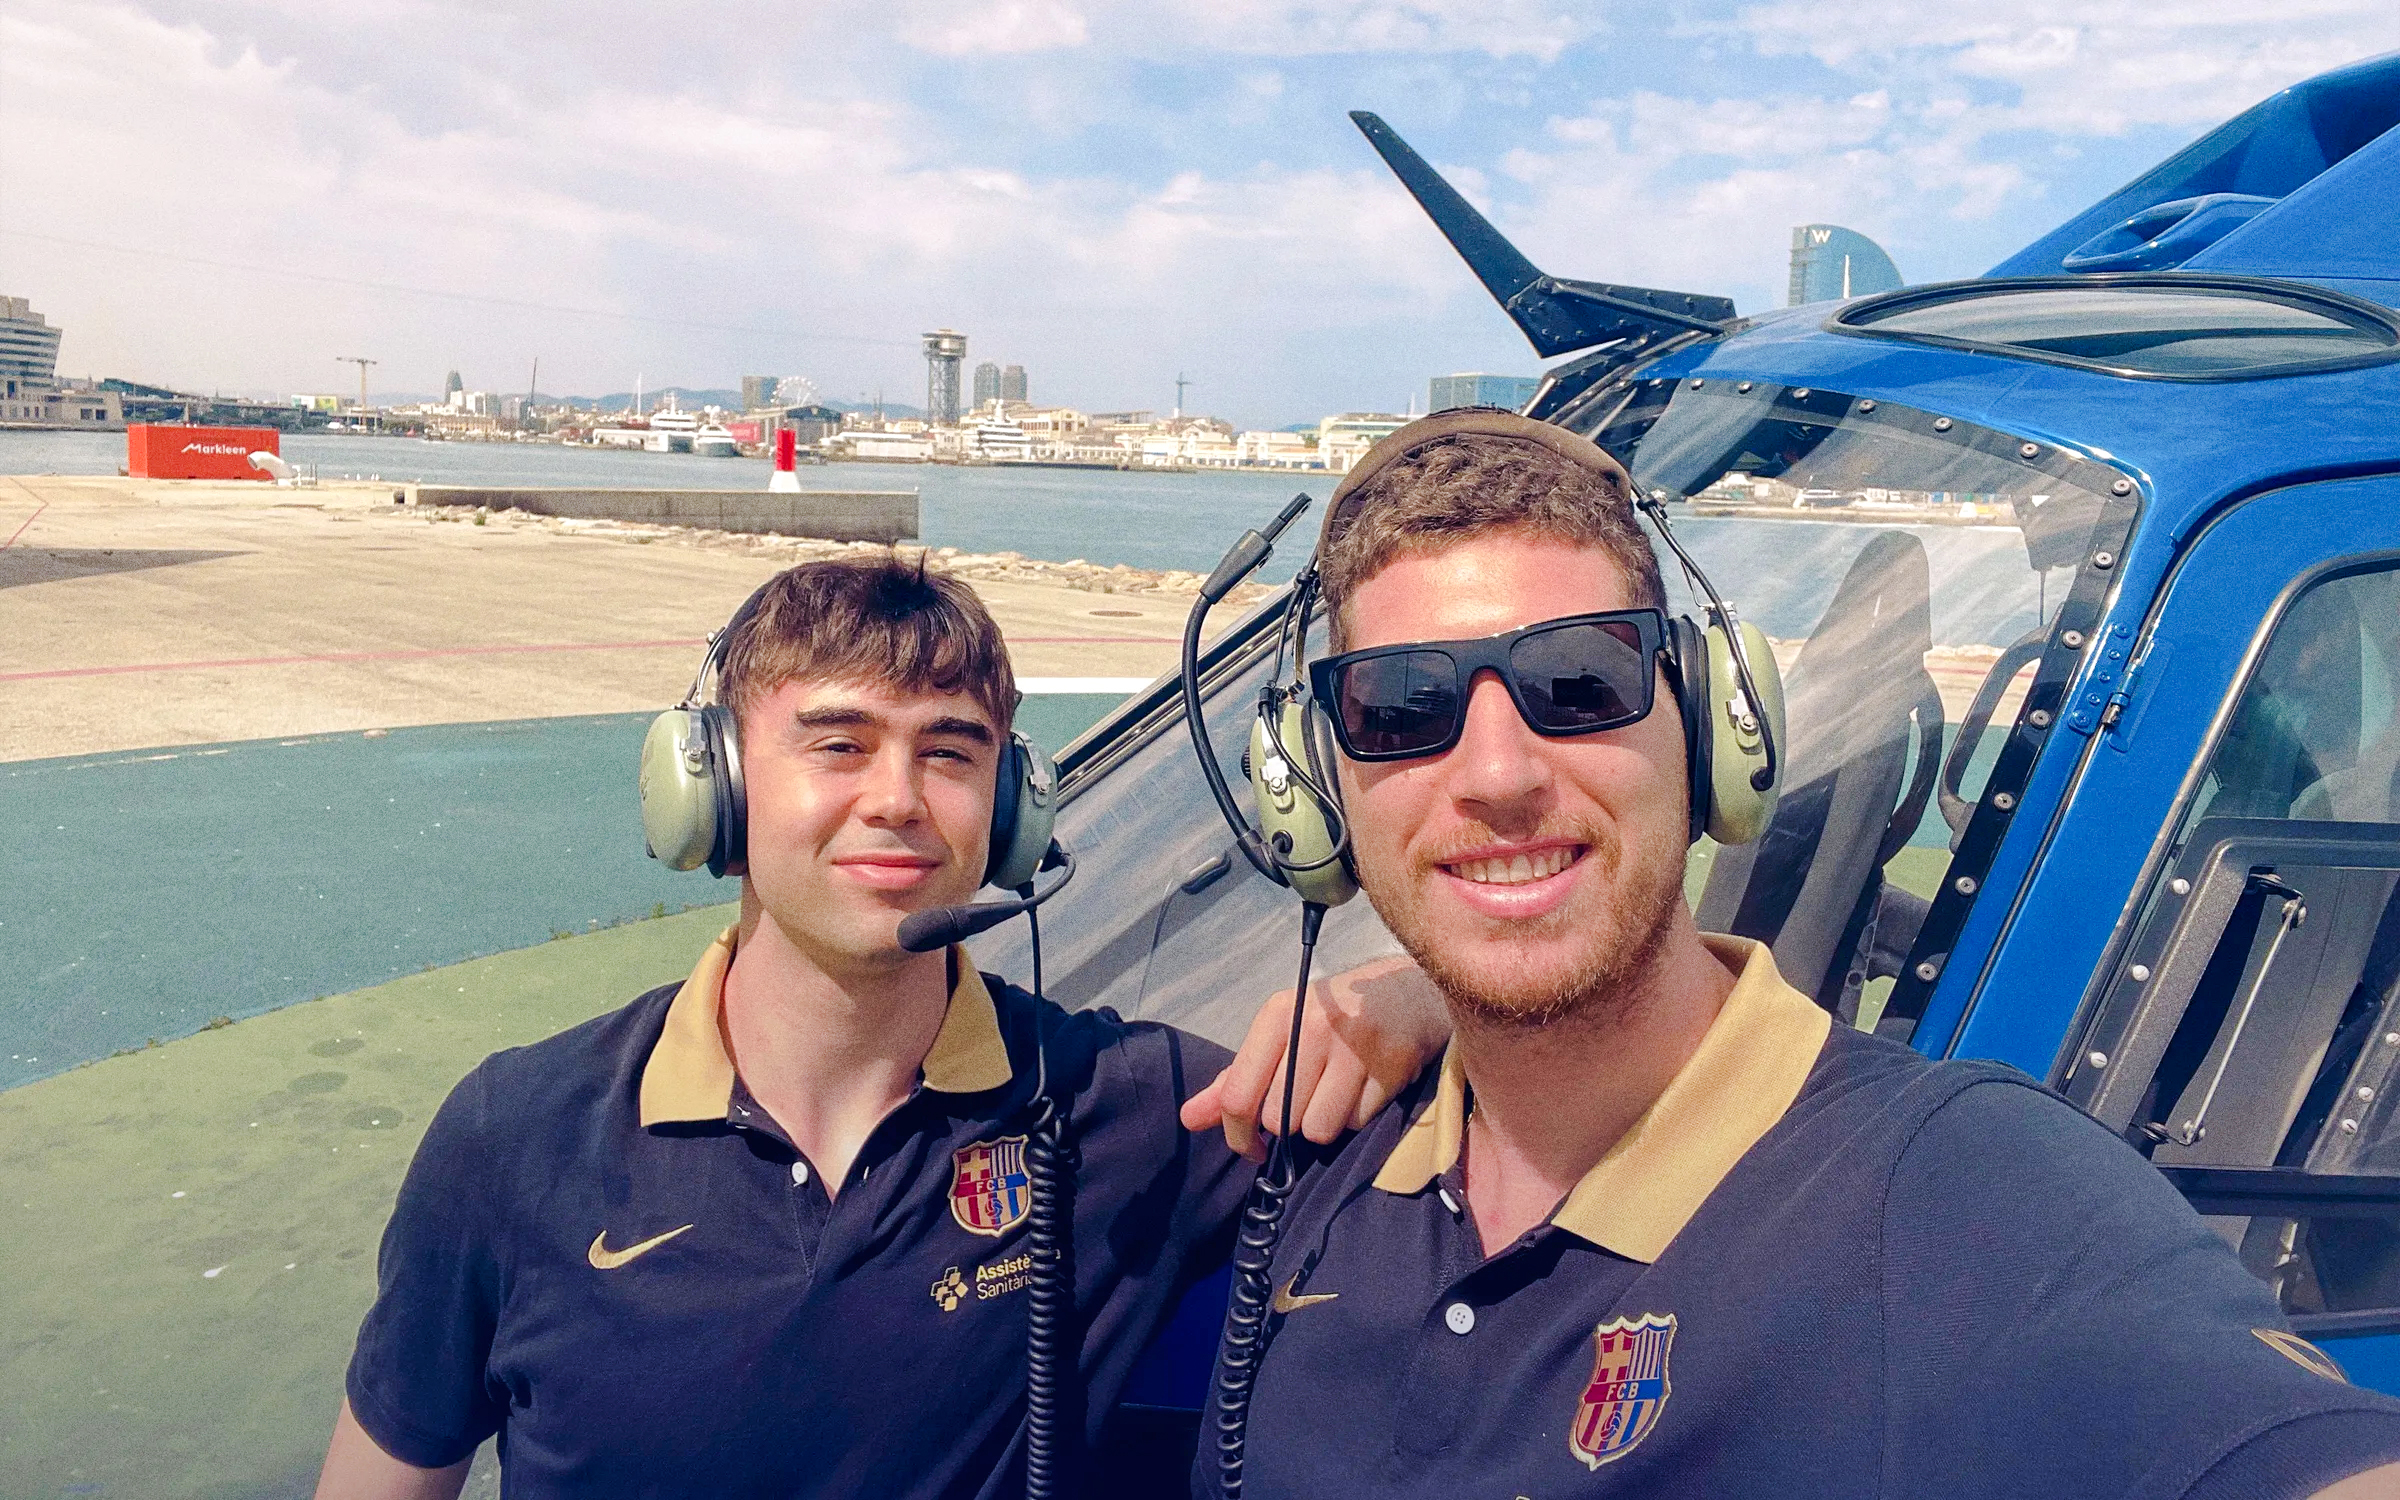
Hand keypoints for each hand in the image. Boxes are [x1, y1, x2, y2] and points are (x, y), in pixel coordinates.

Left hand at [1180, 954, 1448, 1161]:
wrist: (1406, 993)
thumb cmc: (1331, 1018)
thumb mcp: (1279, 1034)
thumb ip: (1235, 1080)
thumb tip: (1188, 1119)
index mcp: (1276, 1015)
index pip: (1238, 1095)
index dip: (1239, 1135)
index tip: (1253, 1148)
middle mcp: (1312, 1026)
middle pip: (1278, 1120)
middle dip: (1290, 1123)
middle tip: (1309, 1098)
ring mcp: (1354, 1046)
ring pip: (1318, 1129)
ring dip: (1326, 1123)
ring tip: (1338, 1092)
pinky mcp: (1391, 1066)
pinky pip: (1357, 1123)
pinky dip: (1357, 1116)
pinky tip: (1365, 1088)